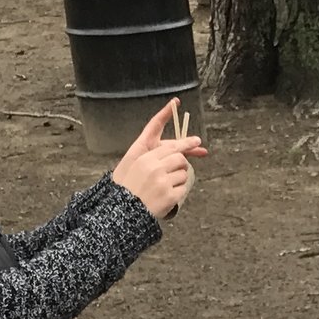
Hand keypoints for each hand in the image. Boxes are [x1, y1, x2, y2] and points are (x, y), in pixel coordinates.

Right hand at [112, 100, 204, 220]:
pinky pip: (184, 187)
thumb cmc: (124, 191)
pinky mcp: (169, 194)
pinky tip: (166, 197)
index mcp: (138, 155)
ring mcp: (161, 179)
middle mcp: (150, 164)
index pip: (154, 131)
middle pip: (178, 152)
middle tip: (197, 149)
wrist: (121, 216)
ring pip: (183, 170)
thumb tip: (177, 153)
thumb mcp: (130, 168)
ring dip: (179, 177)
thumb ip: (150, 157)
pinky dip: (178, 192)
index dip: (165, 115)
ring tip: (164, 186)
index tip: (175, 102)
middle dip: (186, 152)